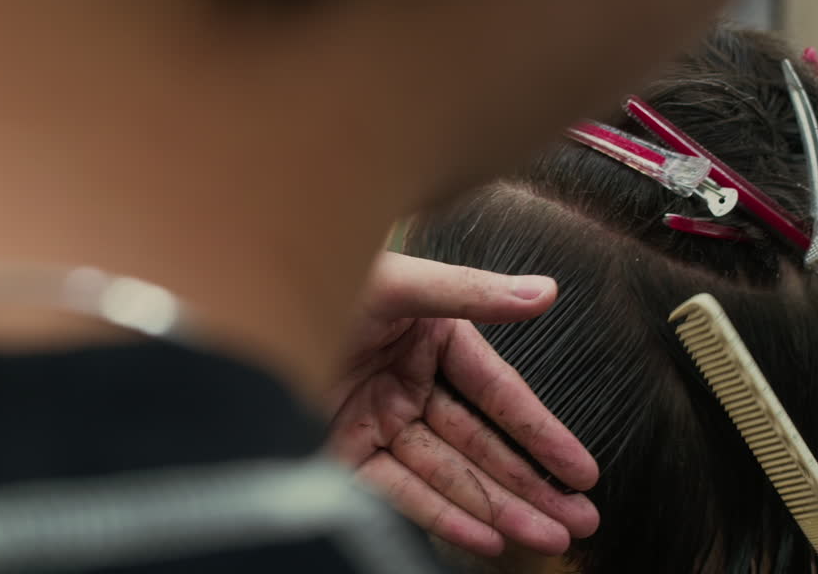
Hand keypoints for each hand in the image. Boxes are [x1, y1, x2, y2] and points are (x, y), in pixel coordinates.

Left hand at [327, 252, 599, 556]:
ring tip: (544, 534)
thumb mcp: (398, 283)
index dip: (542, 433)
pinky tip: (482, 535)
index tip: (582, 469)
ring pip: (448, 474)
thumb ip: (472, 293)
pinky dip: (441, 515)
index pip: (498, 393)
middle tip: (578, 517)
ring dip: (497, 506)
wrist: (235, 317)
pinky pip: (400, 491)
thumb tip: (544, 292)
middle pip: (480, 444)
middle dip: (531, 482)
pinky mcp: (343, 453)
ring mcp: (376, 421)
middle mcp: (405, 382)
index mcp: (426, 336)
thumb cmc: (314, 284)